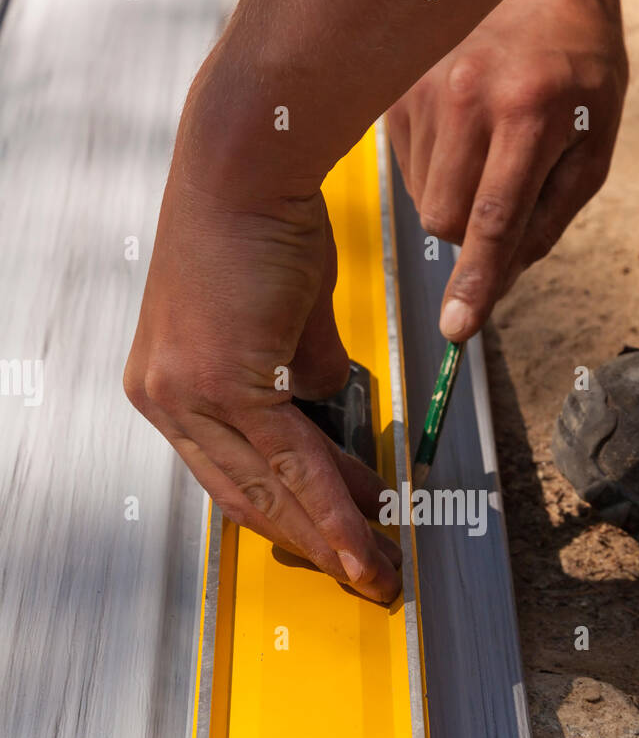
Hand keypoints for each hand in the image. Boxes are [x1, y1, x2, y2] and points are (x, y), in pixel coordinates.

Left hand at [124, 140, 402, 604]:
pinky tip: (363, 534)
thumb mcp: (285, 319)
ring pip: (270, 488)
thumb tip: (333, 408)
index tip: (331, 544)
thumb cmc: (262, 224)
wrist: (249, 163)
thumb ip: (303, 375)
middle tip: (360, 573)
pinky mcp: (222, 381)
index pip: (230, 474)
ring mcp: (187, 392)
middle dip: (311, 545)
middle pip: (245, 497)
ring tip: (374, 567)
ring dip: (328, 537)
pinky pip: (292, 460)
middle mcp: (165, 395)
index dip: (287, 518)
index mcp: (169, 385)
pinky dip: (333, 504)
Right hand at [387, 0, 627, 342]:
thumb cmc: (576, 57)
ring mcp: (425, 89)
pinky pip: (406, 169)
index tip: (457, 327)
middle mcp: (470, 97)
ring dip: (455, 198)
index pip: (495, 218)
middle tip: (503, 199)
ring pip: (423, 200)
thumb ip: (552, 215)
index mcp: (531, 110)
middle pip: (446, 222)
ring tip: (488, 147)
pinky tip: (462, 130)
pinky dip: (435, 170)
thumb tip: (503, 278)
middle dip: (470, 236)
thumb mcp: (593, 138)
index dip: (476, 280)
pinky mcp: (396, 89)